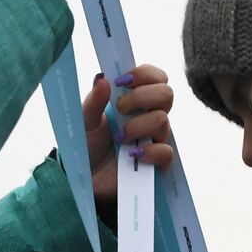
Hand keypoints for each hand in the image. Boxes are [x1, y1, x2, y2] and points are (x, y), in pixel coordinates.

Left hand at [87, 64, 173, 225]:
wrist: (86, 177)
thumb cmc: (88, 145)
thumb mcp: (85, 122)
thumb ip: (93, 101)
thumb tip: (102, 78)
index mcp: (135, 99)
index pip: (156, 77)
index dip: (144, 74)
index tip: (122, 81)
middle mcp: (149, 115)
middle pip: (166, 94)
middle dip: (141, 97)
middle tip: (119, 109)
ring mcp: (155, 139)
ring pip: (163, 121)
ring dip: (138, 126)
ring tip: (119, 137)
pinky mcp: (157, 163)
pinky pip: (166, 152)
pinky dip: (149, 152)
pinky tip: (133, 154)